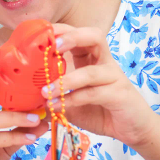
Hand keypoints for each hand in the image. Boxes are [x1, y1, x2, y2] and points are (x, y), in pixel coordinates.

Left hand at [43, 24, 157, 147]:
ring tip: (45, 91)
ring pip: (92, 71)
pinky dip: (74, 99)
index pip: (79, 33)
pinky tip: (59, 107)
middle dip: (72, 37)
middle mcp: (105, 62)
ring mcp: (115, 77)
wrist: (132, 129)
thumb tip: (27, 92)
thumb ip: (56, 93)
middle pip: (95, 36)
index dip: (61, 30)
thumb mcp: (72, 100)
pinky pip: (95, 93)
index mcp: (93, 58)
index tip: (41, 33)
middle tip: (53, 45)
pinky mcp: (120, 94)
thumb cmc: (100, 110)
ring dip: (66, 81)